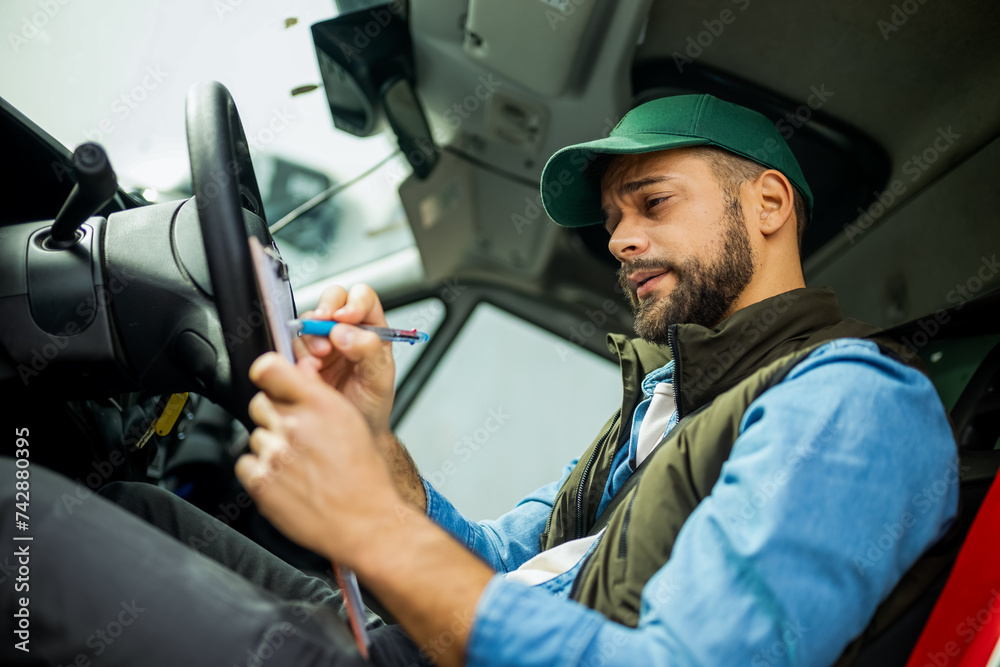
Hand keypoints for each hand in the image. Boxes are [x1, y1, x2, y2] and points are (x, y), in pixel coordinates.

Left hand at [236, 352, 402, 563]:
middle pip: (260, 403)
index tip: (268, 380)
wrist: (366, 521)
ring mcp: (274, 453)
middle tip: (296, 436)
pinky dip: (259, 472)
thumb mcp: (350, 421)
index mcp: (320, 404)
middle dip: (274, 416)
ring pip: (255, 436)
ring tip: (297, 464)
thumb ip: (317, 397)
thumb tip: (295, 378)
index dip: (266, 374)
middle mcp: (295, 424)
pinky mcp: (260, 481)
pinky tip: (285, 480)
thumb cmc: (364, 476)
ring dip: (270, 447)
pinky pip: (245, 464)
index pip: (269, 368)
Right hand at [293, 284, 395, 439]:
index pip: (362, 297)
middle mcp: (345, 331)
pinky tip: (309, 372)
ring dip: (310, 338)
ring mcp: (321, 343)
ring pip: (308, 322)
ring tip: (318, 361)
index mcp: (370, 328)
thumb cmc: (372, 405)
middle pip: (332, 299)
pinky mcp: (302, 358)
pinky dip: (297, 356)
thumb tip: (345, 332)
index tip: (346, 317)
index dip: (353, 302)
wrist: (354, 431)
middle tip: (323, 326)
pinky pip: (292, 346)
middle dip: (325, 309)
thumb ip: (369, 351)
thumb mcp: (380, 379)